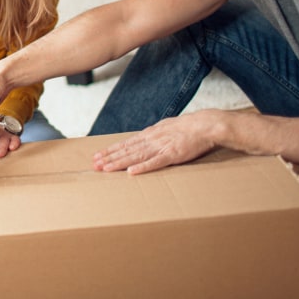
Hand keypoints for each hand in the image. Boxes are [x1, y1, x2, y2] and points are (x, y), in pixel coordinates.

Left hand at [92, 111, 218, 174]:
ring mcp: (161, 147)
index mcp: (150, 134)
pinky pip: (155, 163)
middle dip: (109, 157)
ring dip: (120, 163)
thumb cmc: (187, 128)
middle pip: (126, 150)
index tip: (97, 155)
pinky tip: (131, 172)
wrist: (205, 125)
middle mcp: (151, 140)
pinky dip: (142, 167)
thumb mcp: (166, 127)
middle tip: (94, 165)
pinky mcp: (172, 155)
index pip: (125, 143)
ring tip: (106, 169)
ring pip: (136, 156)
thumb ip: (154, 135)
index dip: (110, 150)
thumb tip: (143, 139)